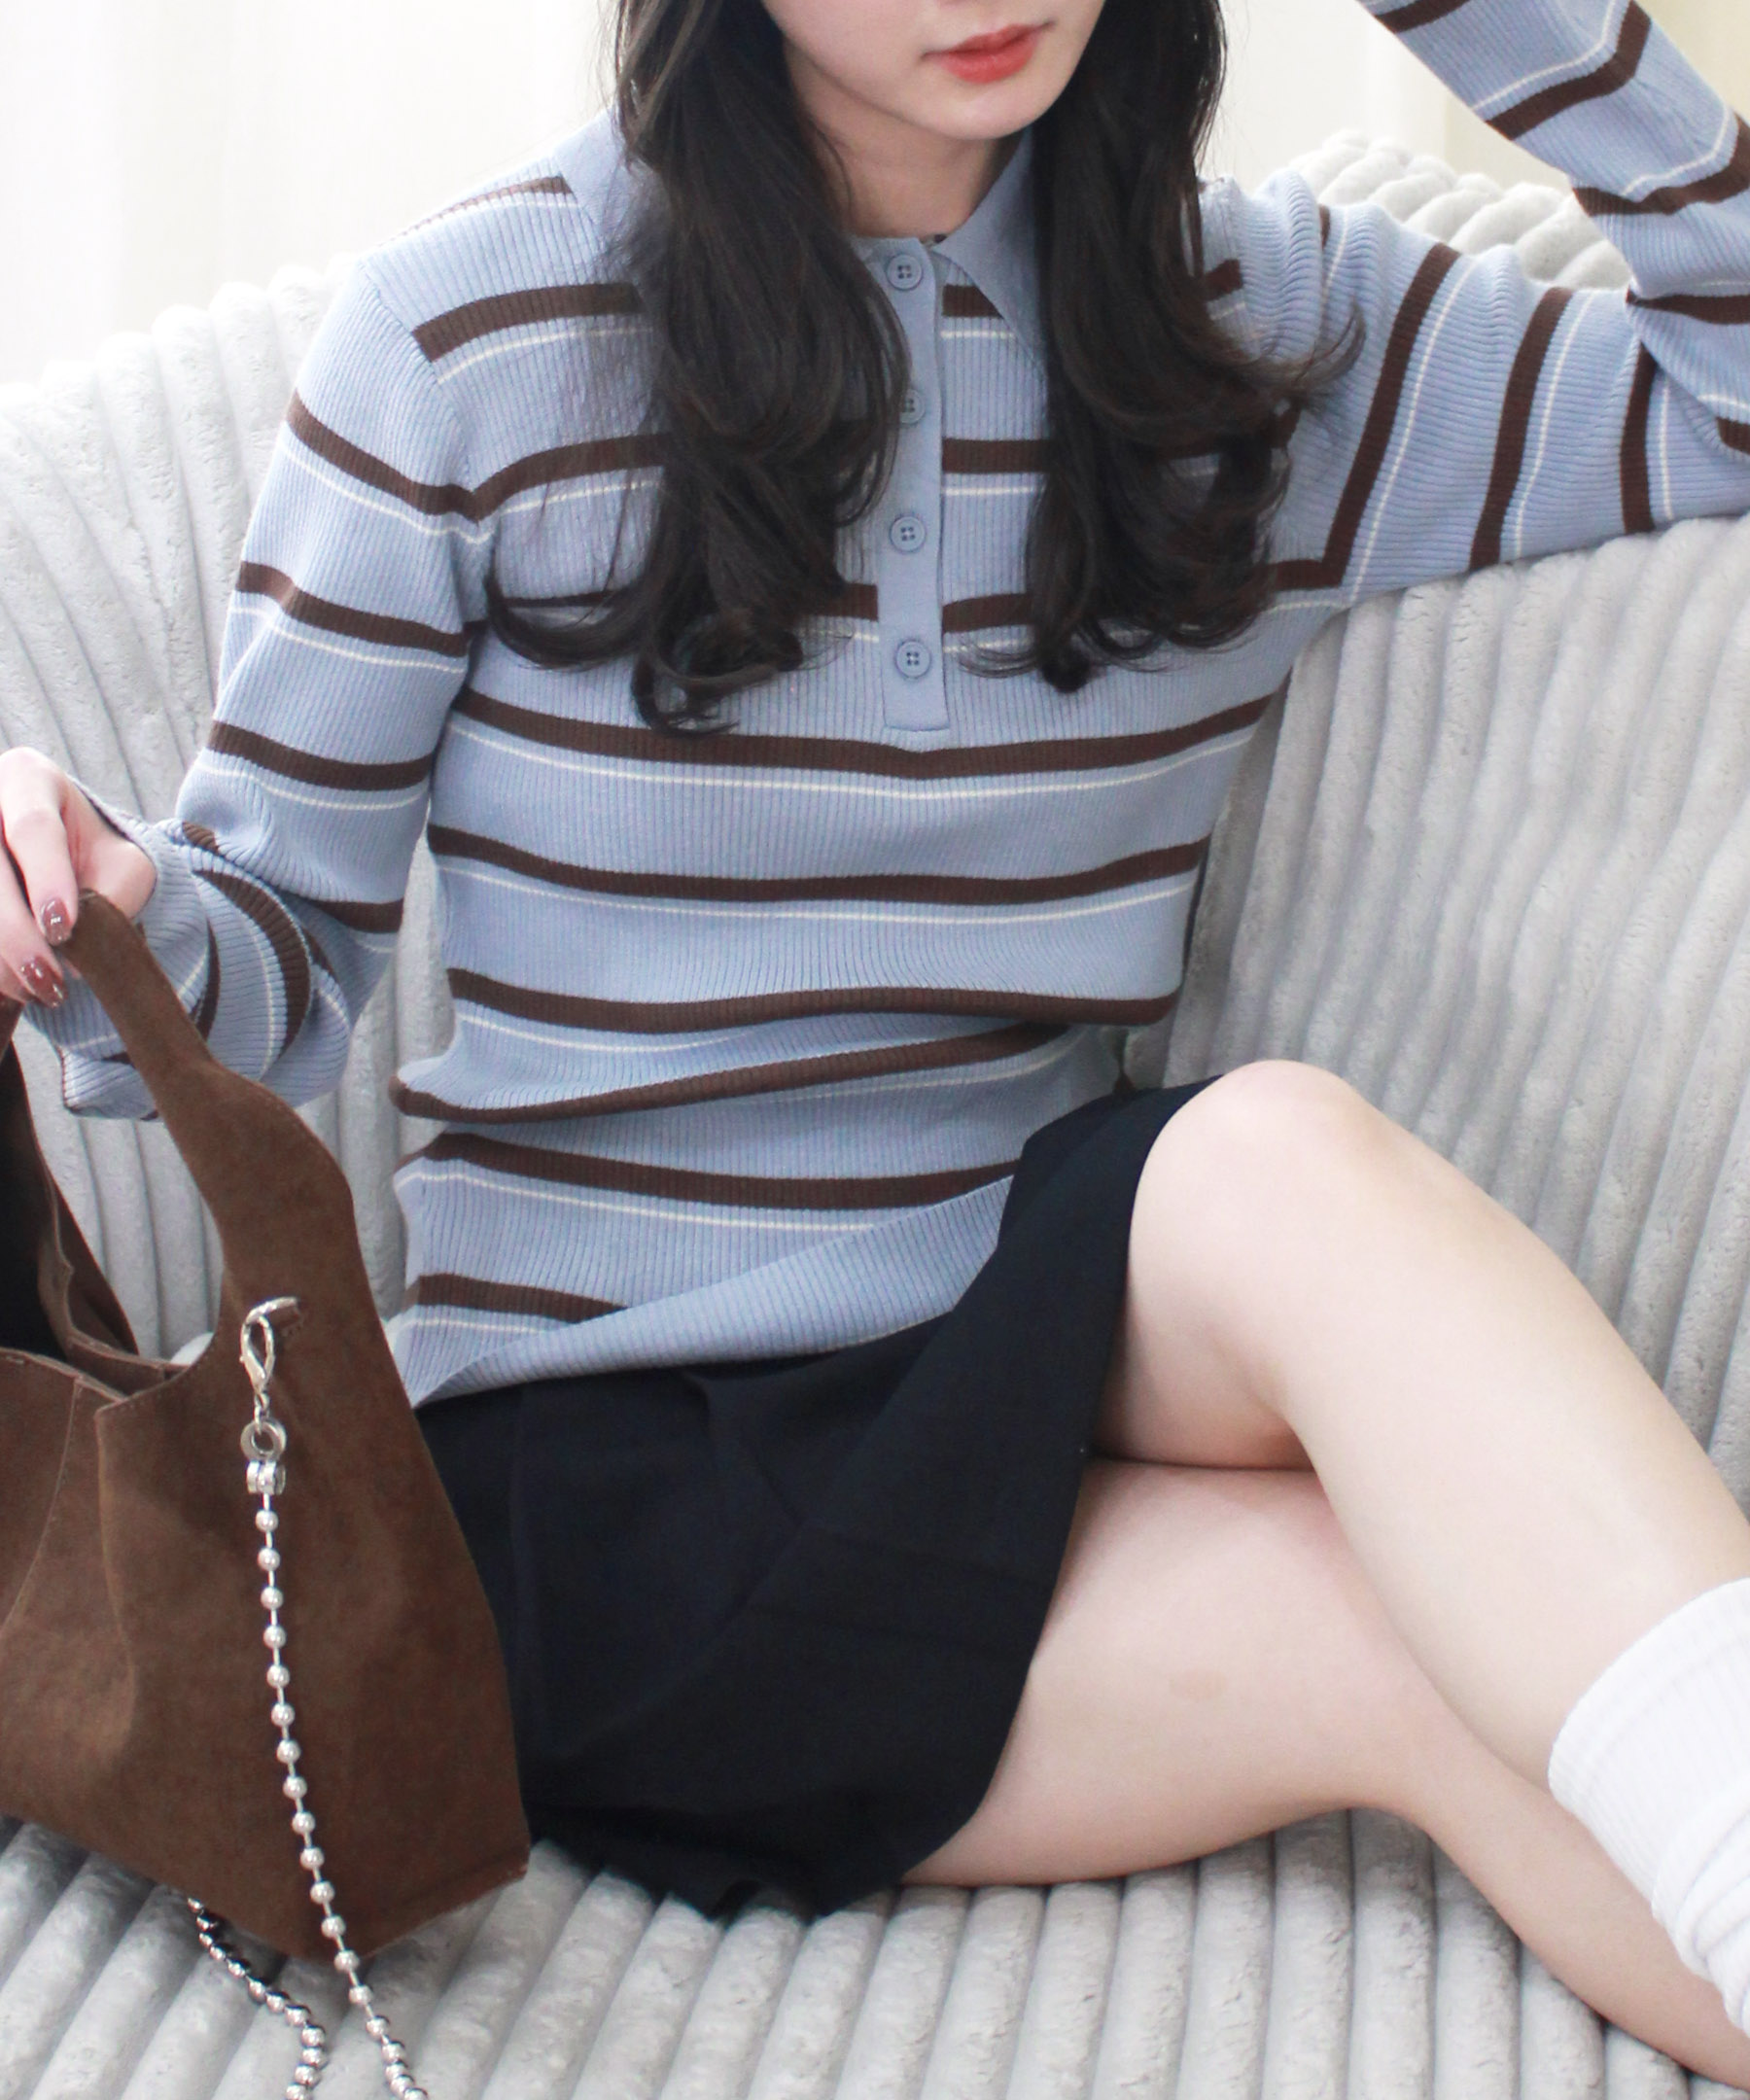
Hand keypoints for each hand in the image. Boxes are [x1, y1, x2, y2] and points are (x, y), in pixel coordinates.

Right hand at [0, 749, 156, 1008]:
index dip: (46, 880)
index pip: (33, 828)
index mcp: (28, 778)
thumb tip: (75, 953)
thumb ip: (115, 895)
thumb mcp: (125, 865)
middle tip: (51, 979)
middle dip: (18, 933)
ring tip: (40, 989)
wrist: (62, 859)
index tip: (63, 927)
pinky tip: (15, 984)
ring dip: (1, 956)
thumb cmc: (94, 856)